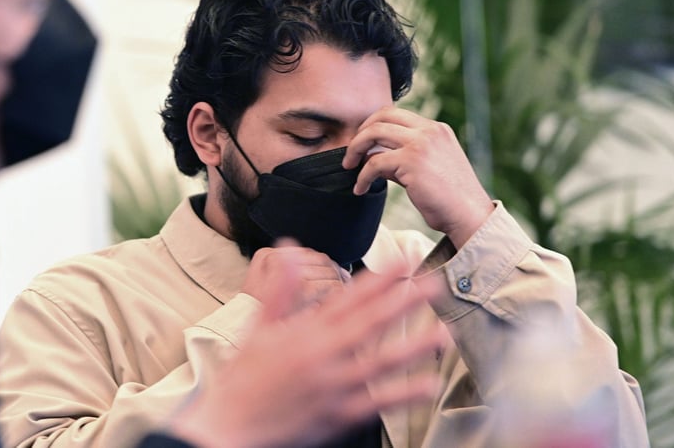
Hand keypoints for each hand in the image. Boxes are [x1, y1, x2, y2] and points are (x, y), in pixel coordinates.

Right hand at [167, 248, 443, 447]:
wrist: (230, 426)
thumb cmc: (242, 378)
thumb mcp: (257, 328)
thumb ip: (279, 289)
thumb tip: (286, 247)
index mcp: (304, 332)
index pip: (347, 298)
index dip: (378, 279)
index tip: (403, 262)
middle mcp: (321, 355)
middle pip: (369, 323)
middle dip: (403, 302)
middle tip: (434, 284)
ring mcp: (332, 386)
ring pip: (380, 363)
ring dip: (413, 347)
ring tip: (443, 333)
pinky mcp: (336, 416)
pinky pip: (376, 404)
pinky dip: (402, 395)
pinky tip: (427, 385)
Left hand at [342, 106, 493, 248]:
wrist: (470, 216)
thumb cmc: (450, 200)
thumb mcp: (428, 169)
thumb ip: (402, 159)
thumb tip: (373, 159)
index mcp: (437, 129)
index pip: (397, 114)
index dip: (374, 125)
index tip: (363, 143)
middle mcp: (430, 131)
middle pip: (382, 116)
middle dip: (361, 132)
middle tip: (351, 153)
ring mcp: (421, 143)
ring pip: (374, 133)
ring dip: (355, 149)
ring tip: (349, 167)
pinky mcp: (411, 161)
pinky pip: (374, 162)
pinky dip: (362, 176)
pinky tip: (360, 188)